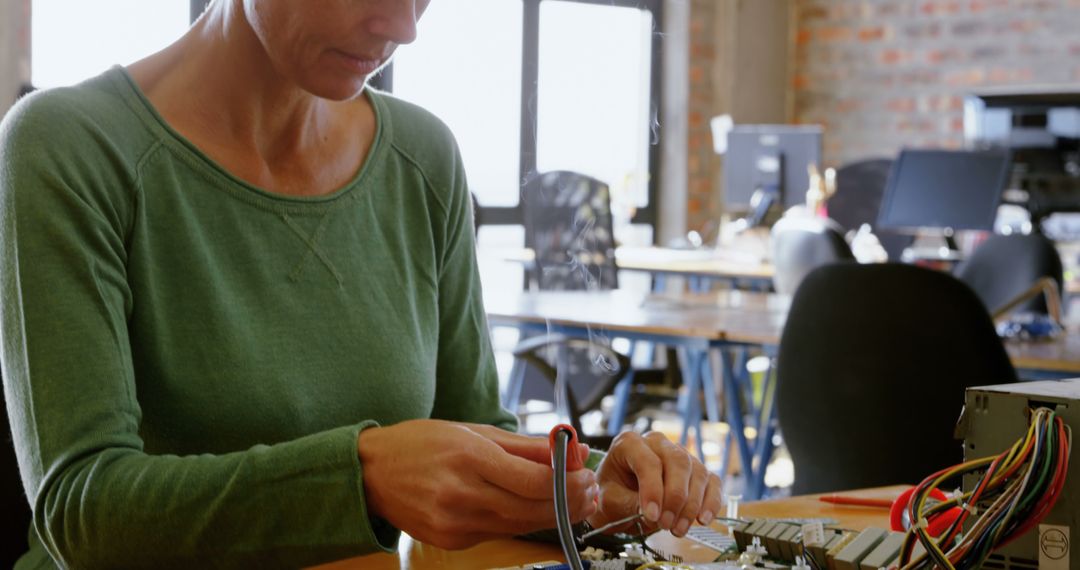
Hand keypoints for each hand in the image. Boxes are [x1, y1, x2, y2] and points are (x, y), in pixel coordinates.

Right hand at [357, 420, 596, 549]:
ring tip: (575, 501)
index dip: (568, 482)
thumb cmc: (421, 444)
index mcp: (469, 459)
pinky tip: (539, 509)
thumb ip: (525, 445)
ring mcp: (455, 523)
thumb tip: (571, 448)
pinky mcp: (452, 541)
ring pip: (520, 524)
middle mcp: (462, 495)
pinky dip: (522, 521)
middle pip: (532, 507)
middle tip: (591, 490)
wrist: (371, 473)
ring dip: (554, 515)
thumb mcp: (473, 431)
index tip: (587, 474)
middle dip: (569, 501)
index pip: (533, 480)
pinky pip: (498, 531)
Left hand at [587, 431, 721, 537]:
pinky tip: (703, 518)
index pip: (648, 461)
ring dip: (692, 504)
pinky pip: (711, 481)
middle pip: (678, 462)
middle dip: (675, 497)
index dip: (652, 490)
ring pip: (697, 472)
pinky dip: (711, 501)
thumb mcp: (610, 502)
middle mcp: (657, 443)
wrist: (617, 499)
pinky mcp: (694, 470)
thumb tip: (655, 512)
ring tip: (678, 529)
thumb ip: (630, 504)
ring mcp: (679, 454)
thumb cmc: (612, 495)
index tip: (652, 515)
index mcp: (629, 443)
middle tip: (666, 524)